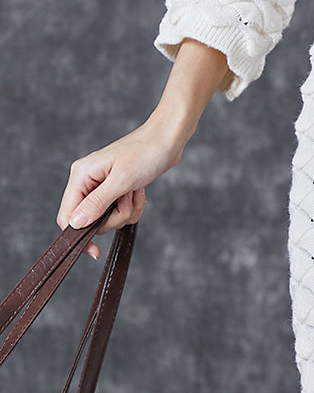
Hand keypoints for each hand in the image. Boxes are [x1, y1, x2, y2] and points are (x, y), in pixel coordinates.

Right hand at [56, 117, 186, 258]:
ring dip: (127, 210)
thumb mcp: (121, 181)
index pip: (67, 215)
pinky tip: (139, 191)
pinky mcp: (117, 190)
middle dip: (114, 216)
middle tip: (127, 198)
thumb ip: (97, 203)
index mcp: (81, 176)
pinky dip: (134, 206)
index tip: (94, 251)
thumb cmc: (145, 153)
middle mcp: (87, 181)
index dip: (78, 235)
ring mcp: (102, 186)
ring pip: (108, 218)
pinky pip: (121, 212)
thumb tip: (75, 224)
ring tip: (135, 190)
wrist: (167, 140)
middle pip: (91, 221)